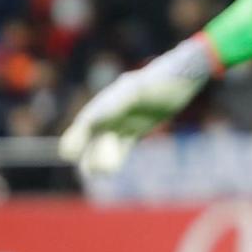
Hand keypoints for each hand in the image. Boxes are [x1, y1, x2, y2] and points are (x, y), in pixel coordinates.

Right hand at [57, 37, 214, 177]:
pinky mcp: (138, 126)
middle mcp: (114, 109)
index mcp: (110, 99)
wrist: (183, 78)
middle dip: (87, 150)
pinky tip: (112, 168)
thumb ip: (116, 104)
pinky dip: (117, 155)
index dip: (76, 137)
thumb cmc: (160, 82)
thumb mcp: (138, 91)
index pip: (88, 120)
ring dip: (100, 156)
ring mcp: (126, 118)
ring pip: (108, 141)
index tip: (68, 153)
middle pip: (95, 133)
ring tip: (96, 174)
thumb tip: (94, 119)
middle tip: (82, 168)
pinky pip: (123, 143)